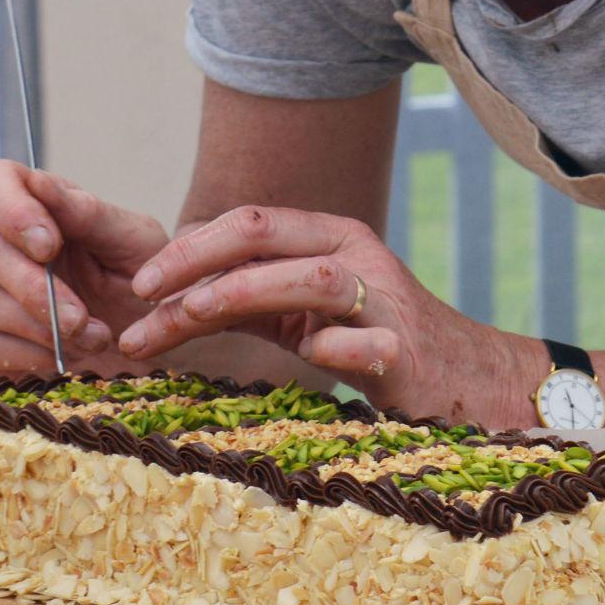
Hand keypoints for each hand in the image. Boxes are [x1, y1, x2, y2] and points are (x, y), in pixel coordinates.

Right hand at [0, 158, 169, 376]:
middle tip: (82, 318)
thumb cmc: (147, 280)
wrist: (157, 345)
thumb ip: (86, 213)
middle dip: (38, 289)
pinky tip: (67, 358)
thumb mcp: (135, 241)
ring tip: (94, 338)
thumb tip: (39, 182)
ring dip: (41, 327)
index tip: (48, 245)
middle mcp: (6, 244)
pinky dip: (30, 357)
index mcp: (40, 205)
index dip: (10, 209)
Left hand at [116, 205, 542, 424]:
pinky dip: (334, 350)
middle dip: (194, 258)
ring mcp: (381, 298)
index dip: (186, 245)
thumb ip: (245, 300)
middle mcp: (353, 252)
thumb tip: (162, 304)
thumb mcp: (299, 315)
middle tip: (142, 294)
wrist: (465, 383)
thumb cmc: (369, 346)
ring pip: (307, 276)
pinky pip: (365, 344)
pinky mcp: (405, 350)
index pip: (245, 221)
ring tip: (186, 317)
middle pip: (262, 231)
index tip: (138, 281)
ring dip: (239, 292)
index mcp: (325, 236)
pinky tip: (307, 360)